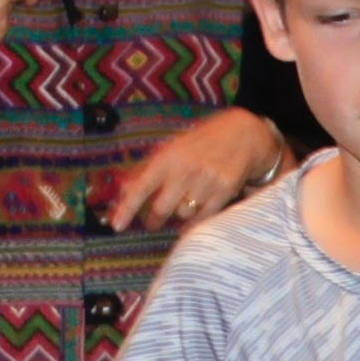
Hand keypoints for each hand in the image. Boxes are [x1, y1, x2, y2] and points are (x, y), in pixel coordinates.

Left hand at [105, 109, 284, 232]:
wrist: (242, 135)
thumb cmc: (201, 143)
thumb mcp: (172, 149)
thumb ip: (147, 170)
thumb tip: (123, 190)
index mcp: (168, 156)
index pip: (141, 186)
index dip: (127, 208)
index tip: (117, 225)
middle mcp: (186, 168)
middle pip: (162, 208)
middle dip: (155, 219)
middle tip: (153, 221)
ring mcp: (207, 180)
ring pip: (183, 214)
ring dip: (179, 215)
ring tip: (185, 203)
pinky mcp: (225, 190)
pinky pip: (203, 217)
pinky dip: (195, 221)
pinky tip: (194, 214)